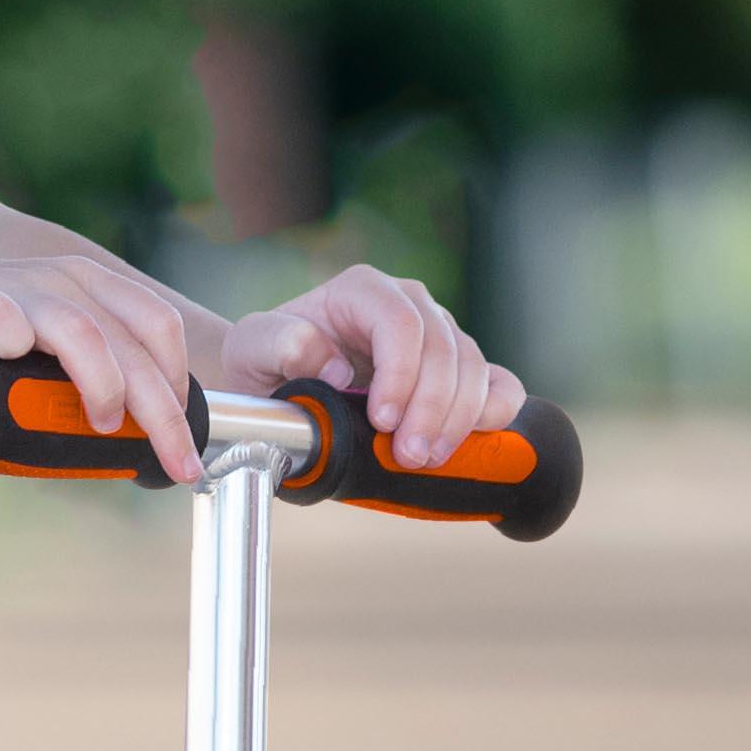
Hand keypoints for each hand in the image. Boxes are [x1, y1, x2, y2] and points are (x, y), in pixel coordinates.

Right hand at [0, 249, 207, 478]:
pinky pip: (4, 321)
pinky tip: (16, 372)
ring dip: (104, 386)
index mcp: (85, 287)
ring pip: (82, 333)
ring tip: (104, 425)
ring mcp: (13, 287)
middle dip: (163, 411)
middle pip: (132, 343)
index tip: (186, 440)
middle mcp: (58, 280)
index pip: (159, 328)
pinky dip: (18, 348)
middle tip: (177, 462)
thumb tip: (134, 440)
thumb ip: (79, 382)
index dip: (180, 385)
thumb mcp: (35, 359)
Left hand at [220, 264, 519, 470]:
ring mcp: (440, 334)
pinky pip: (499, 383)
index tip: (382, 421)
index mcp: (362, 291)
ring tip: (426, 459)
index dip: (402, 374)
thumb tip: (334, 364)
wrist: (279, 385)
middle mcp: (409, 304)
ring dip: (458, 419)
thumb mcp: (252, 349)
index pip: (401, 324)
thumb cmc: (266, 364)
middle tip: (408, 457)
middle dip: (431, 408)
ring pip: (474, 368)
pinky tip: (475, 438)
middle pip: (443, 348)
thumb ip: (280, 344)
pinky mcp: (459, 369)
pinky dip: (495, 412)